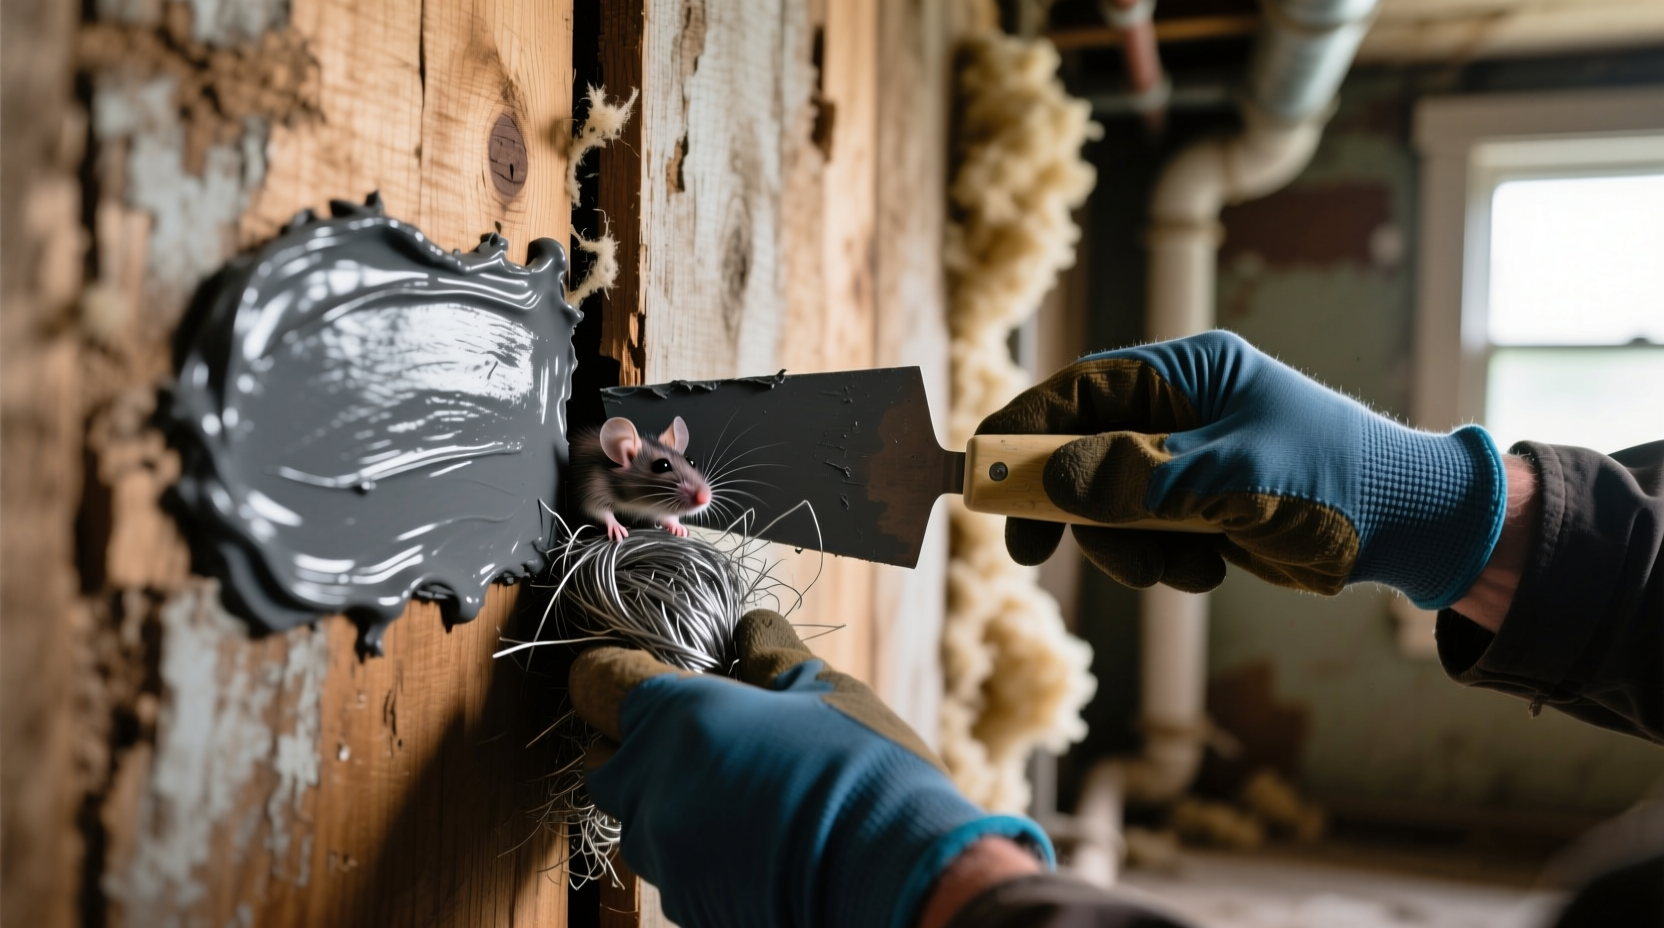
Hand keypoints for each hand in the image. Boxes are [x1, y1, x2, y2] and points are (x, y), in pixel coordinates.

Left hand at [569, 610, 1052, 927]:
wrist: (896, 878)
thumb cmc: (863, 770)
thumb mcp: (823, 690)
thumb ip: (769, 653)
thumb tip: (750, 628)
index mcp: (675, 719)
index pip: (596, 682)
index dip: (613, 671)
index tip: (645, 669)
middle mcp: (652, 790)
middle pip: (605, 758)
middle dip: (638, 744)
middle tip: (702, 733)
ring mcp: (665, 858)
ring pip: (638, 818)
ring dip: (671, 799)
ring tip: (741, 789)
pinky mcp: (689, 908)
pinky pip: (674, 866)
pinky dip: (700, 848)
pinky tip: (756, 837)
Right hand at [979, 331, 1507, 608]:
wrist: (1409, 527)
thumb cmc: (1335, 483)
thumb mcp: (1234, 481)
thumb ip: (1140, 481)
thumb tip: (1055, 482)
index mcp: (1189, 373)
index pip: (1081, 388)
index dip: (1023, 426)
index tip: (979, 469)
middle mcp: (1181, 408)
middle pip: (1082, 449)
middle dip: (1069, 503)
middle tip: (1033, 549)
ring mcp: (1187, 457)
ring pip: (1109, 502)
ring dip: (1126, 545)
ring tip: (1178, 568)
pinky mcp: (1200, 503)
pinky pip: (1145, 533)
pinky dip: (1162, 559)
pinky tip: (1208, 568)